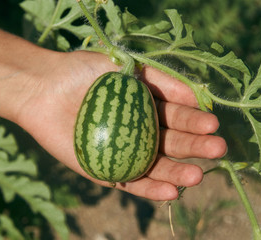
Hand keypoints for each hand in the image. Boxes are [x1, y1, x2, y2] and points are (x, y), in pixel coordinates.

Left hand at [16, 50, 226, 200]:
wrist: (43, 88)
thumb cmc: (84, 72)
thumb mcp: (127, 68)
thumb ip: (160, 80)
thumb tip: (196, 94)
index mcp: (147, 109)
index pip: (177, 118)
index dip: (195, 121)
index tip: (212, 124)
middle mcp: (139, 132)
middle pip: (172, 144)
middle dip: (195, 148)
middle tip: (216, 150)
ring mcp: (123, 153)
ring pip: (156, 167)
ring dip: (178, 174)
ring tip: (197, 177)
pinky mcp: (104, 171)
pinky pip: (131, 182)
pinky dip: (150, 189)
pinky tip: (171, 192)